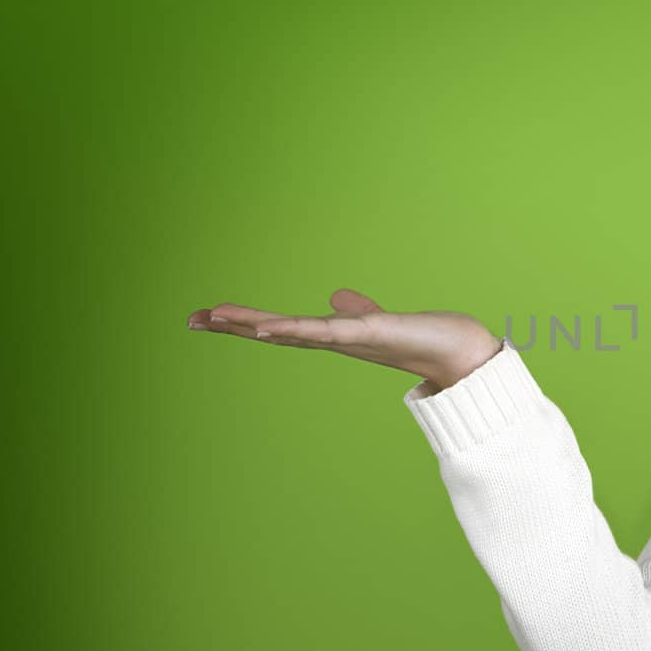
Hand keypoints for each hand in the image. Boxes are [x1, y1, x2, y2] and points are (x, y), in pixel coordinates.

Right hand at [187, 287, 501, 388]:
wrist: (459, 353)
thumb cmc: (421, 338)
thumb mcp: (377, 319)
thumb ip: (355, 310)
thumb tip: (337, 297)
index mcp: (332, 336)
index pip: (278, 328)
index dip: (243, 323)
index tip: (206, 316)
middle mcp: (334, 342)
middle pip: (273, 332)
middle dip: (233, 326)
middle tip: (192, 319)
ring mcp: (349, 340)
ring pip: (290, 332)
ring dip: (253, 325)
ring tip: (216, 318)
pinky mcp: (368, 333)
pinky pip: (324, 331)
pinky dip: (296, 329)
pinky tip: (268, 328)